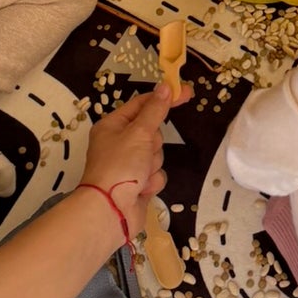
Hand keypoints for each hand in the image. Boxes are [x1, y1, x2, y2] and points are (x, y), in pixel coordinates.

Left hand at [81, 83, 181, 237]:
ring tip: (140, 174)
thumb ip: (155, 110)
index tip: (186, 92)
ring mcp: (128, 164)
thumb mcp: (139, 133)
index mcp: (112, 126)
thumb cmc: (120, 165)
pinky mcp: (137, 183)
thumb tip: (165, 87)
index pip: (141, 104)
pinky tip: (142, 188)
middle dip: (154, 143)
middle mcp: (119, 143)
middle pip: (152, 132)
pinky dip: (152, 181)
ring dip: (153, 164)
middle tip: (144, 151)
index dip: (163, 98)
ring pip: (156, 155)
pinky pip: (156, 174)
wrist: (111, 211)